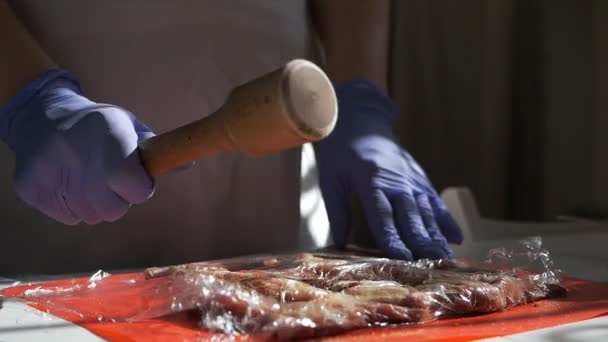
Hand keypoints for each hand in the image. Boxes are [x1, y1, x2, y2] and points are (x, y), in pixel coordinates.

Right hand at [0, 70, 154, 224]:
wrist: (42, 118)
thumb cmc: (98, 126)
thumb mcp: (128, 127)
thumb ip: (156, 150)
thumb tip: (187, 164)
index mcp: (108, 135)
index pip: (134, 185)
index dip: (140, 188)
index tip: (137, 181)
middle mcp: (77, 154)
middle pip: (113, 209)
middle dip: (119, 199)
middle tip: (111, 180)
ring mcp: (51, 173)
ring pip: (92, 216)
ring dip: (97, 204)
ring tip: (89, 178)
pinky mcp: (31, 188)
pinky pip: (69, 217)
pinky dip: (74, 206)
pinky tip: (70, 183)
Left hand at [314, 80, 462, 259]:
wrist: (360, 121)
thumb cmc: (341, 152)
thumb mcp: (331, 179)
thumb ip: (337, 211)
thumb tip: (341, 244)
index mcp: (371, 180)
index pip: (383, 214)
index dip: (392, 237)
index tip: (401, 257)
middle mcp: (396, 180)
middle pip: (410, 215)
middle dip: (421, 241)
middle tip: (433, 263)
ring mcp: (411, 179)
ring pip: (426, 211)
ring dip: (437, 234)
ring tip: (446, 256)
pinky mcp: (420, 178)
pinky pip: (435, 201)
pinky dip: (446, 219)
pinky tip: (457, 237)